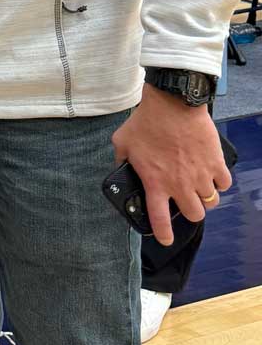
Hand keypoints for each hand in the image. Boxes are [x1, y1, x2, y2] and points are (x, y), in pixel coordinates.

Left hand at [111, 84, 230, 244]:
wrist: (172, 105)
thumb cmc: (145, 122)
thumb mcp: (122, 143)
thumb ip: (121, 160)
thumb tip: (120, 167)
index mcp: (155, 182)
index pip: (160, 218)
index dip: (163, 234)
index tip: (165, 240)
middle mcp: (180, 184)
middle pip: (195, 215)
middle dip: (190, 213)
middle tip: (184, 202)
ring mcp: (201, 175)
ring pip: (211, 202)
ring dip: (204, 198)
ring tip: (197, 188)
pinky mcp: (216, 163)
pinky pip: (224, 184)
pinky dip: (219, 183)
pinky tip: (210, 175)